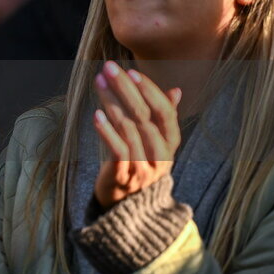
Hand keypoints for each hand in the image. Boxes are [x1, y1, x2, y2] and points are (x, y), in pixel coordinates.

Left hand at [92, 61, 182, 209]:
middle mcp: (161, 155)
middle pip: (145, 117)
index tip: (131, 71)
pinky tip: (96, 114)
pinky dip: (107, 131)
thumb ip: (164, 117)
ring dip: (112, 103)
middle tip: (109, 68)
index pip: (165, 112)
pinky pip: (118, 151)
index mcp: (171, 143)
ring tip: (99, 83)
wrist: (127, 206)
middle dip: (126, 89)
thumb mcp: (154, 141)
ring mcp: (144, 167)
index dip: (150, 91)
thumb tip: (176, 90)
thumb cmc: (138, 163)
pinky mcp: (123, 177)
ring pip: (130, 130)